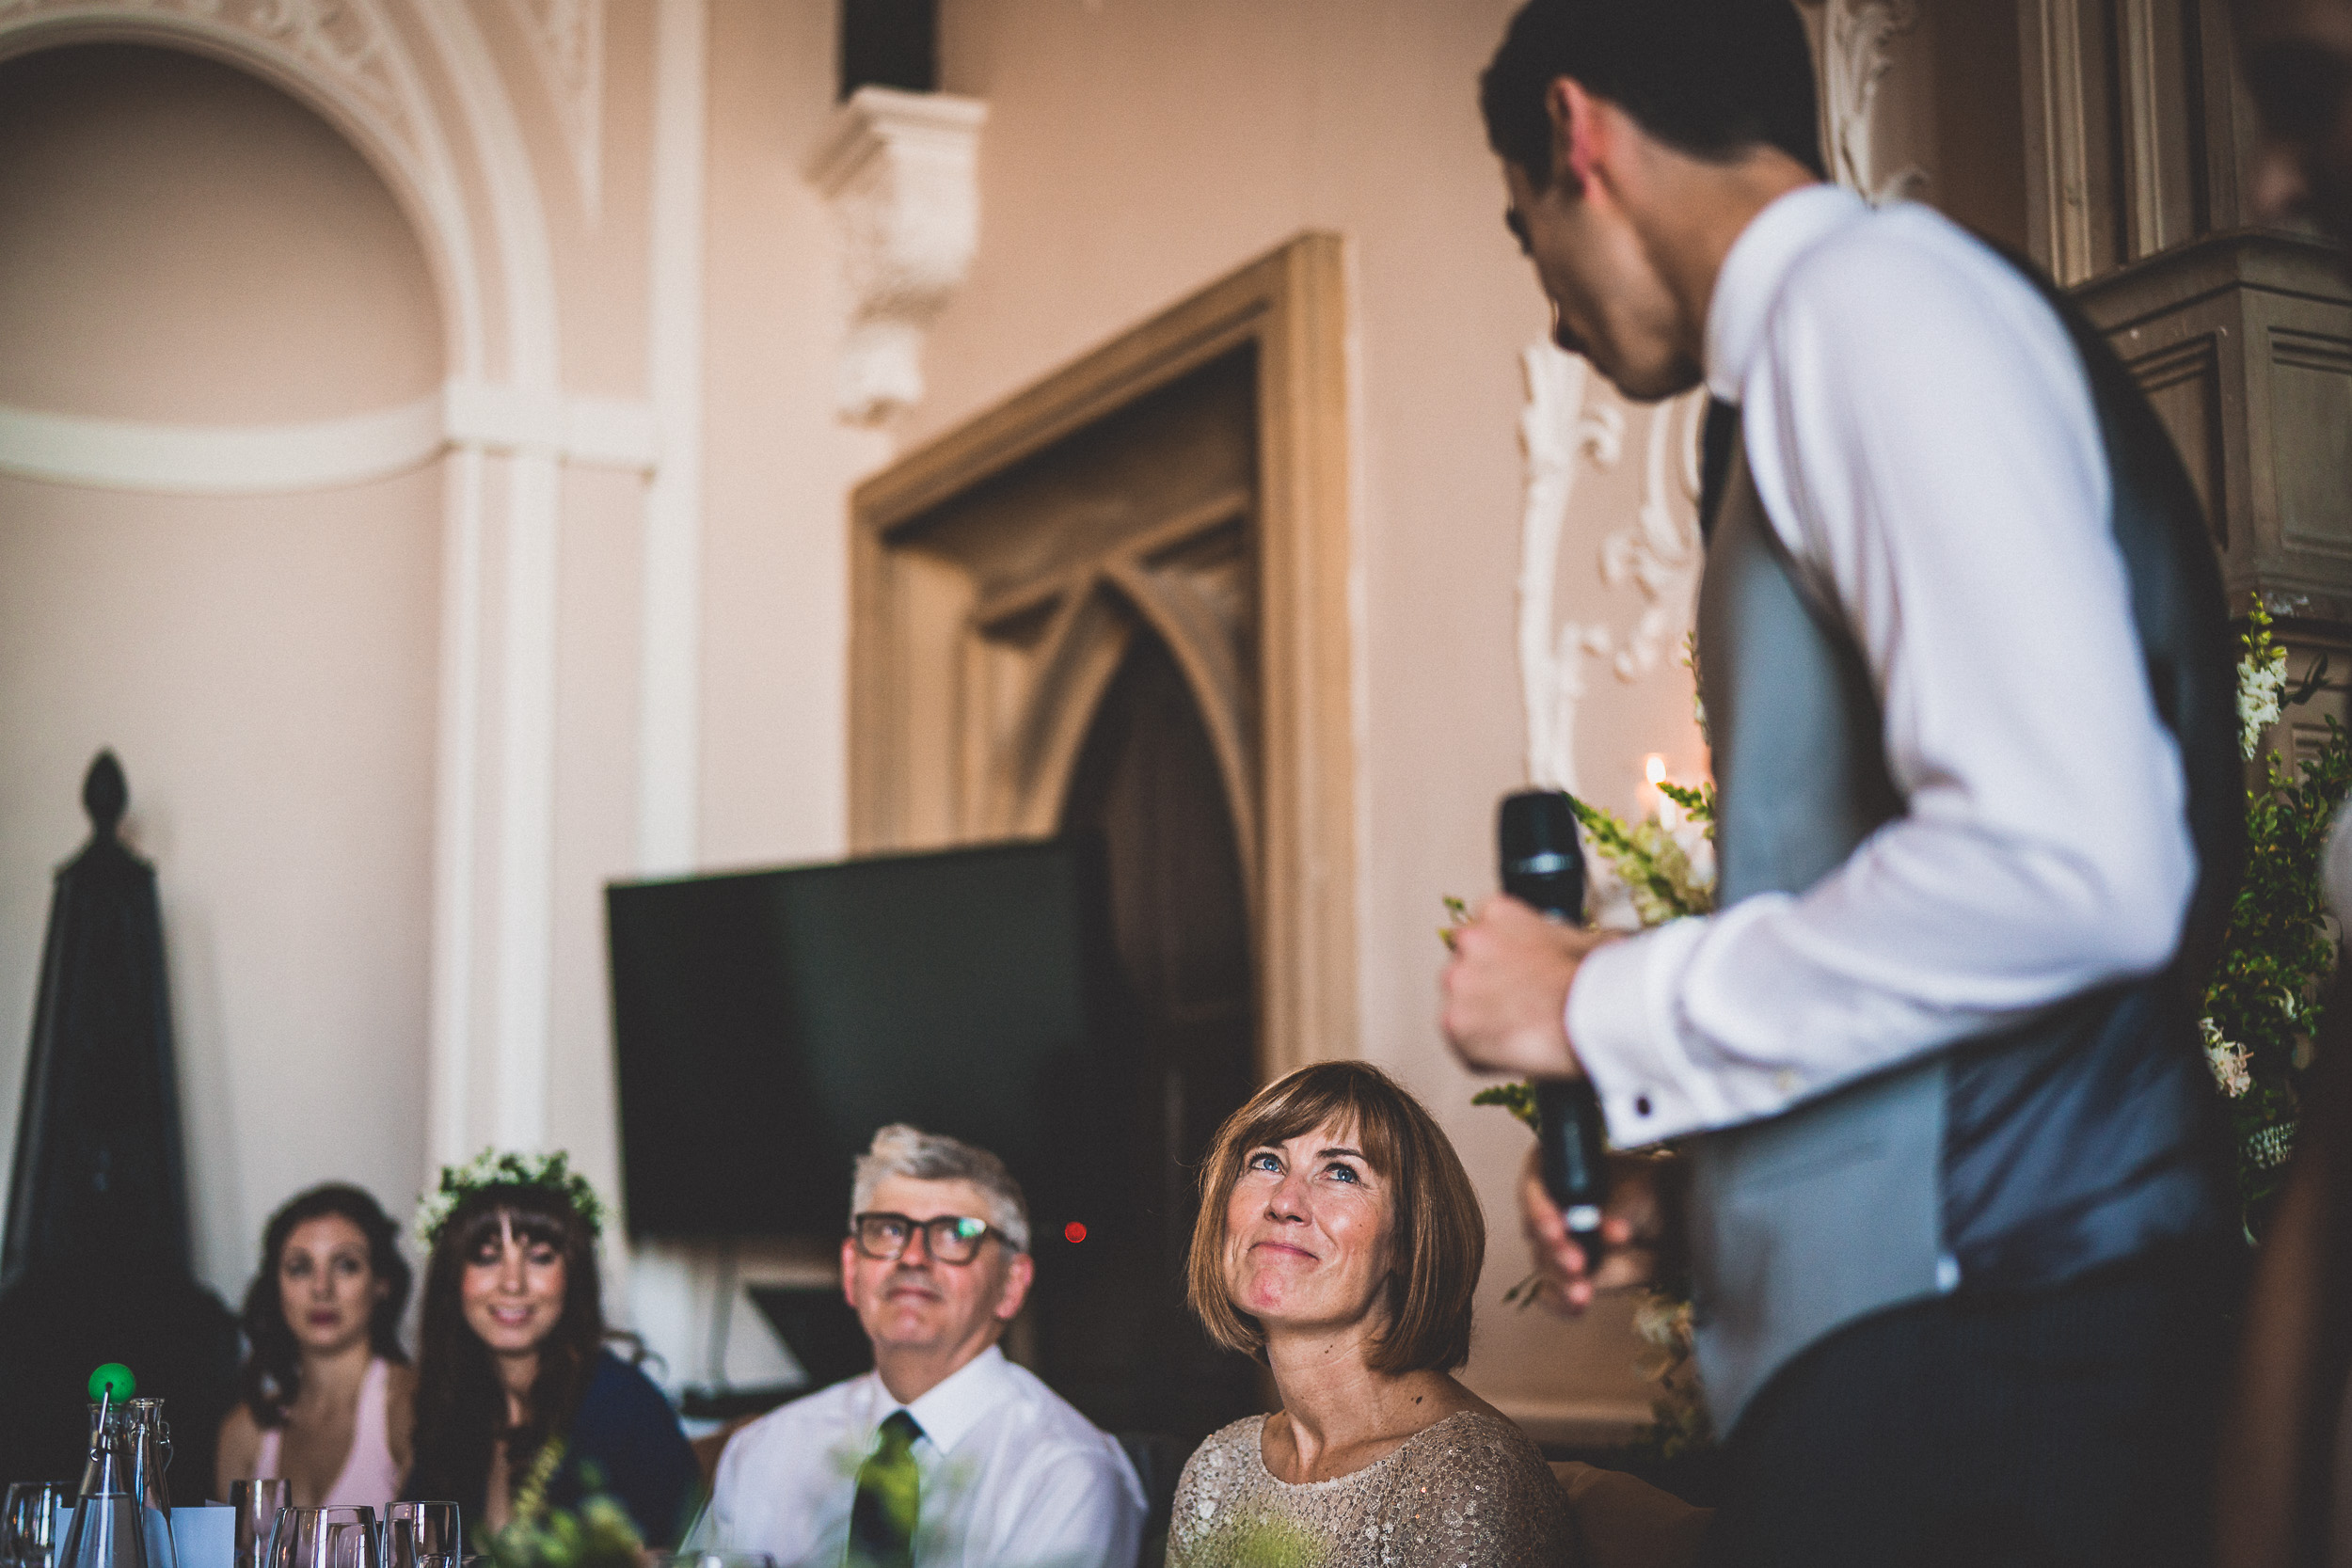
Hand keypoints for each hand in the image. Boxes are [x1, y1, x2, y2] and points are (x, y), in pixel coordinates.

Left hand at [1441, 895, 1615, 1077]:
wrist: (1594, 1014)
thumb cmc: (1597, 979)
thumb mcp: (1595, 941)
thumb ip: (1581, 939)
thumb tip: (1611, 943)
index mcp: (1497, 911)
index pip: (1484, 932)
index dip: (1503, 959)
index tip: (1518, 976)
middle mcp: (1469, 940)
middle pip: (1465, 966)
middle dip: (1486, 987)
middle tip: (1519, 1007)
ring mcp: (1457, 981)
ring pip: (1460, 1003)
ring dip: (1482, 1018)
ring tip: (1521, 1032)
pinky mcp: (1453, 1022)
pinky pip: (1462, 1043)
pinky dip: (1484, 1053)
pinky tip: (1514, 1052)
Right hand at [1518, 1146, 1673, 1313]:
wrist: (1673, 1225)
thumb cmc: (1652, 1196)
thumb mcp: (1641, 1193)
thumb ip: (1623, 1210)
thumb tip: (1611, 1233)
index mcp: (1561, 1171)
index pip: (1534, 1184)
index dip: (1537, 1205)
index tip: (1556, 1225)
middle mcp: (1552, 1208)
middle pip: (1535, 1229)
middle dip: (1554, 1249)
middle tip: (1576, 1262)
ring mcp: (1558, 1244)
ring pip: (1544, 1264)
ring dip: (1560, 1279)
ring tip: (1582, 1292)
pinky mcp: (1568, 1275)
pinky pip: (1554, 1292)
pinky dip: (1562, 1302)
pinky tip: (1577, 1306)